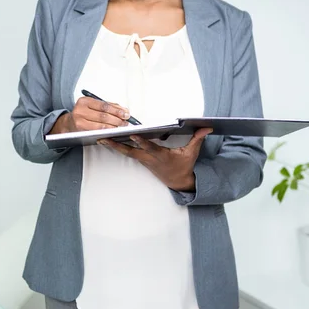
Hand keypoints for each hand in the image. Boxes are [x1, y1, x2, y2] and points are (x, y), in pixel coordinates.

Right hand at [49, 97, 130, 134]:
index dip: (116, 110)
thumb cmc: (83, 114)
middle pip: (103, 115)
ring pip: (101, 125)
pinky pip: (97, 131)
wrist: (68, 124)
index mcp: (84, 101)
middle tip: (125, 122)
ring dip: (113, 126)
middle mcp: (80, 110)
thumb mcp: (93, 106)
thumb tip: (123, 109)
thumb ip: (108, 106)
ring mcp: (79, 120)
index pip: (104, 105)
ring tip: (121, 127)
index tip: (125, 113)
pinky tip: (112, 131)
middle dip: (117, 119)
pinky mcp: (80, 130)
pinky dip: (107, 131)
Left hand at [98, 128, 213, 191]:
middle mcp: (149, 158)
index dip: (141, 142)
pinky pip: (128, 153)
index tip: (133, 135)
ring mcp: (143, 160)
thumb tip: (207, 127)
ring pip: (126, 152)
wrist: (177, 182)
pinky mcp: (141, 160)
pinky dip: (118, 147)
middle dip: (116, 145)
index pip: (150, 148)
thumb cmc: (184, 166)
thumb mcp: (192, 153)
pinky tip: (109, 141)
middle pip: (130, 151)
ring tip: (100, 138)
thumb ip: (198, 139)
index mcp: (161, 156)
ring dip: (113, 146)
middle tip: (102, 138)